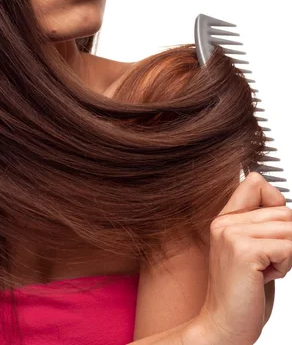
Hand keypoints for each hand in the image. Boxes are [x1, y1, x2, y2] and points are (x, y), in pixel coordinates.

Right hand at [196, 172, 291, 344]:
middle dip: (288, 239)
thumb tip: (289, 212)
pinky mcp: (244, 252)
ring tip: (267, 270)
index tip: (274, 231)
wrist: (223, 326)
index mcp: (225, 219)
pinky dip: (286, 265)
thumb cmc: (241, 293)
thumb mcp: (250, 252)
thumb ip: (261, 226)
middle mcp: (225, 222)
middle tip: (269, 262)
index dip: (275, 202)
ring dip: (288, 254)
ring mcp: (232, 235)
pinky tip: (267, 277)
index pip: (256, 182)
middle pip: (283, 210)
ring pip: (289, 228)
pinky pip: (288, 247)